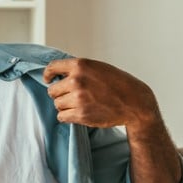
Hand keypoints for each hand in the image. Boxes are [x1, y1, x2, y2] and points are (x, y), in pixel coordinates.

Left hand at [43, 58, 157, 129]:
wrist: (134, 102)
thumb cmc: (118, 84)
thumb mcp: (98, 68)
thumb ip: (80, 70)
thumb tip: (59, 75)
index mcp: (81, 65)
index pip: (52, 68)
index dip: (48, 75)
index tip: (48, 79)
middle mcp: (77, 80)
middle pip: (52, 90)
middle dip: (60, 93)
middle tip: (71, 96)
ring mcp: (78, 98)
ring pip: (57, 104)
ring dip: (65, 105)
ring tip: (79, 104)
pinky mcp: (80, 115)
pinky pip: (61, 116)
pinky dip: (67, 116)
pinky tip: (77, 113)